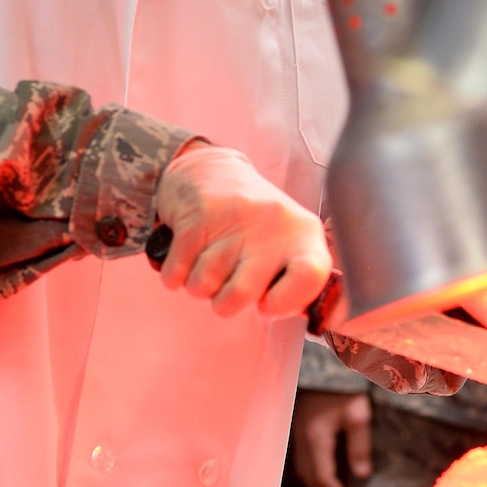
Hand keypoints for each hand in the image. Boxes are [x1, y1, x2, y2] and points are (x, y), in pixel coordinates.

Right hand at [154, 145, 331, 318]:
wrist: (212, 170)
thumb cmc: (255, 223)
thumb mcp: (288, 243)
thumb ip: (295, 282)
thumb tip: (296, 316)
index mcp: (304, 235)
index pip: (310, 277)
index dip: (285, 303)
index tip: (267, 303)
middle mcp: (272, 224)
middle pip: (241, 295)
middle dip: (226, 302)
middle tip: (229, 282)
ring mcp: (233, 219)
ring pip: (202, 287)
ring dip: (200, 284)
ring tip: (211, 259)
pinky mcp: (195, 216)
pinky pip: (176, 274)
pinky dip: (176, 274)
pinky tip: (189, 254)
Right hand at [292, 392, 372, 486]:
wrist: (326, 364)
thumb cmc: (344, 387)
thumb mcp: (358, 414)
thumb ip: (359, 446)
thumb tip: (361, 475)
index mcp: (316, 437)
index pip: (322, 477)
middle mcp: (302, 438)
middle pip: (308, 477)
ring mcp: (298, 433)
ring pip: (302, 469)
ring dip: (317, 485)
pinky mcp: (300, 427)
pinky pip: (302, 458)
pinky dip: (313, 471)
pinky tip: (326, 471)